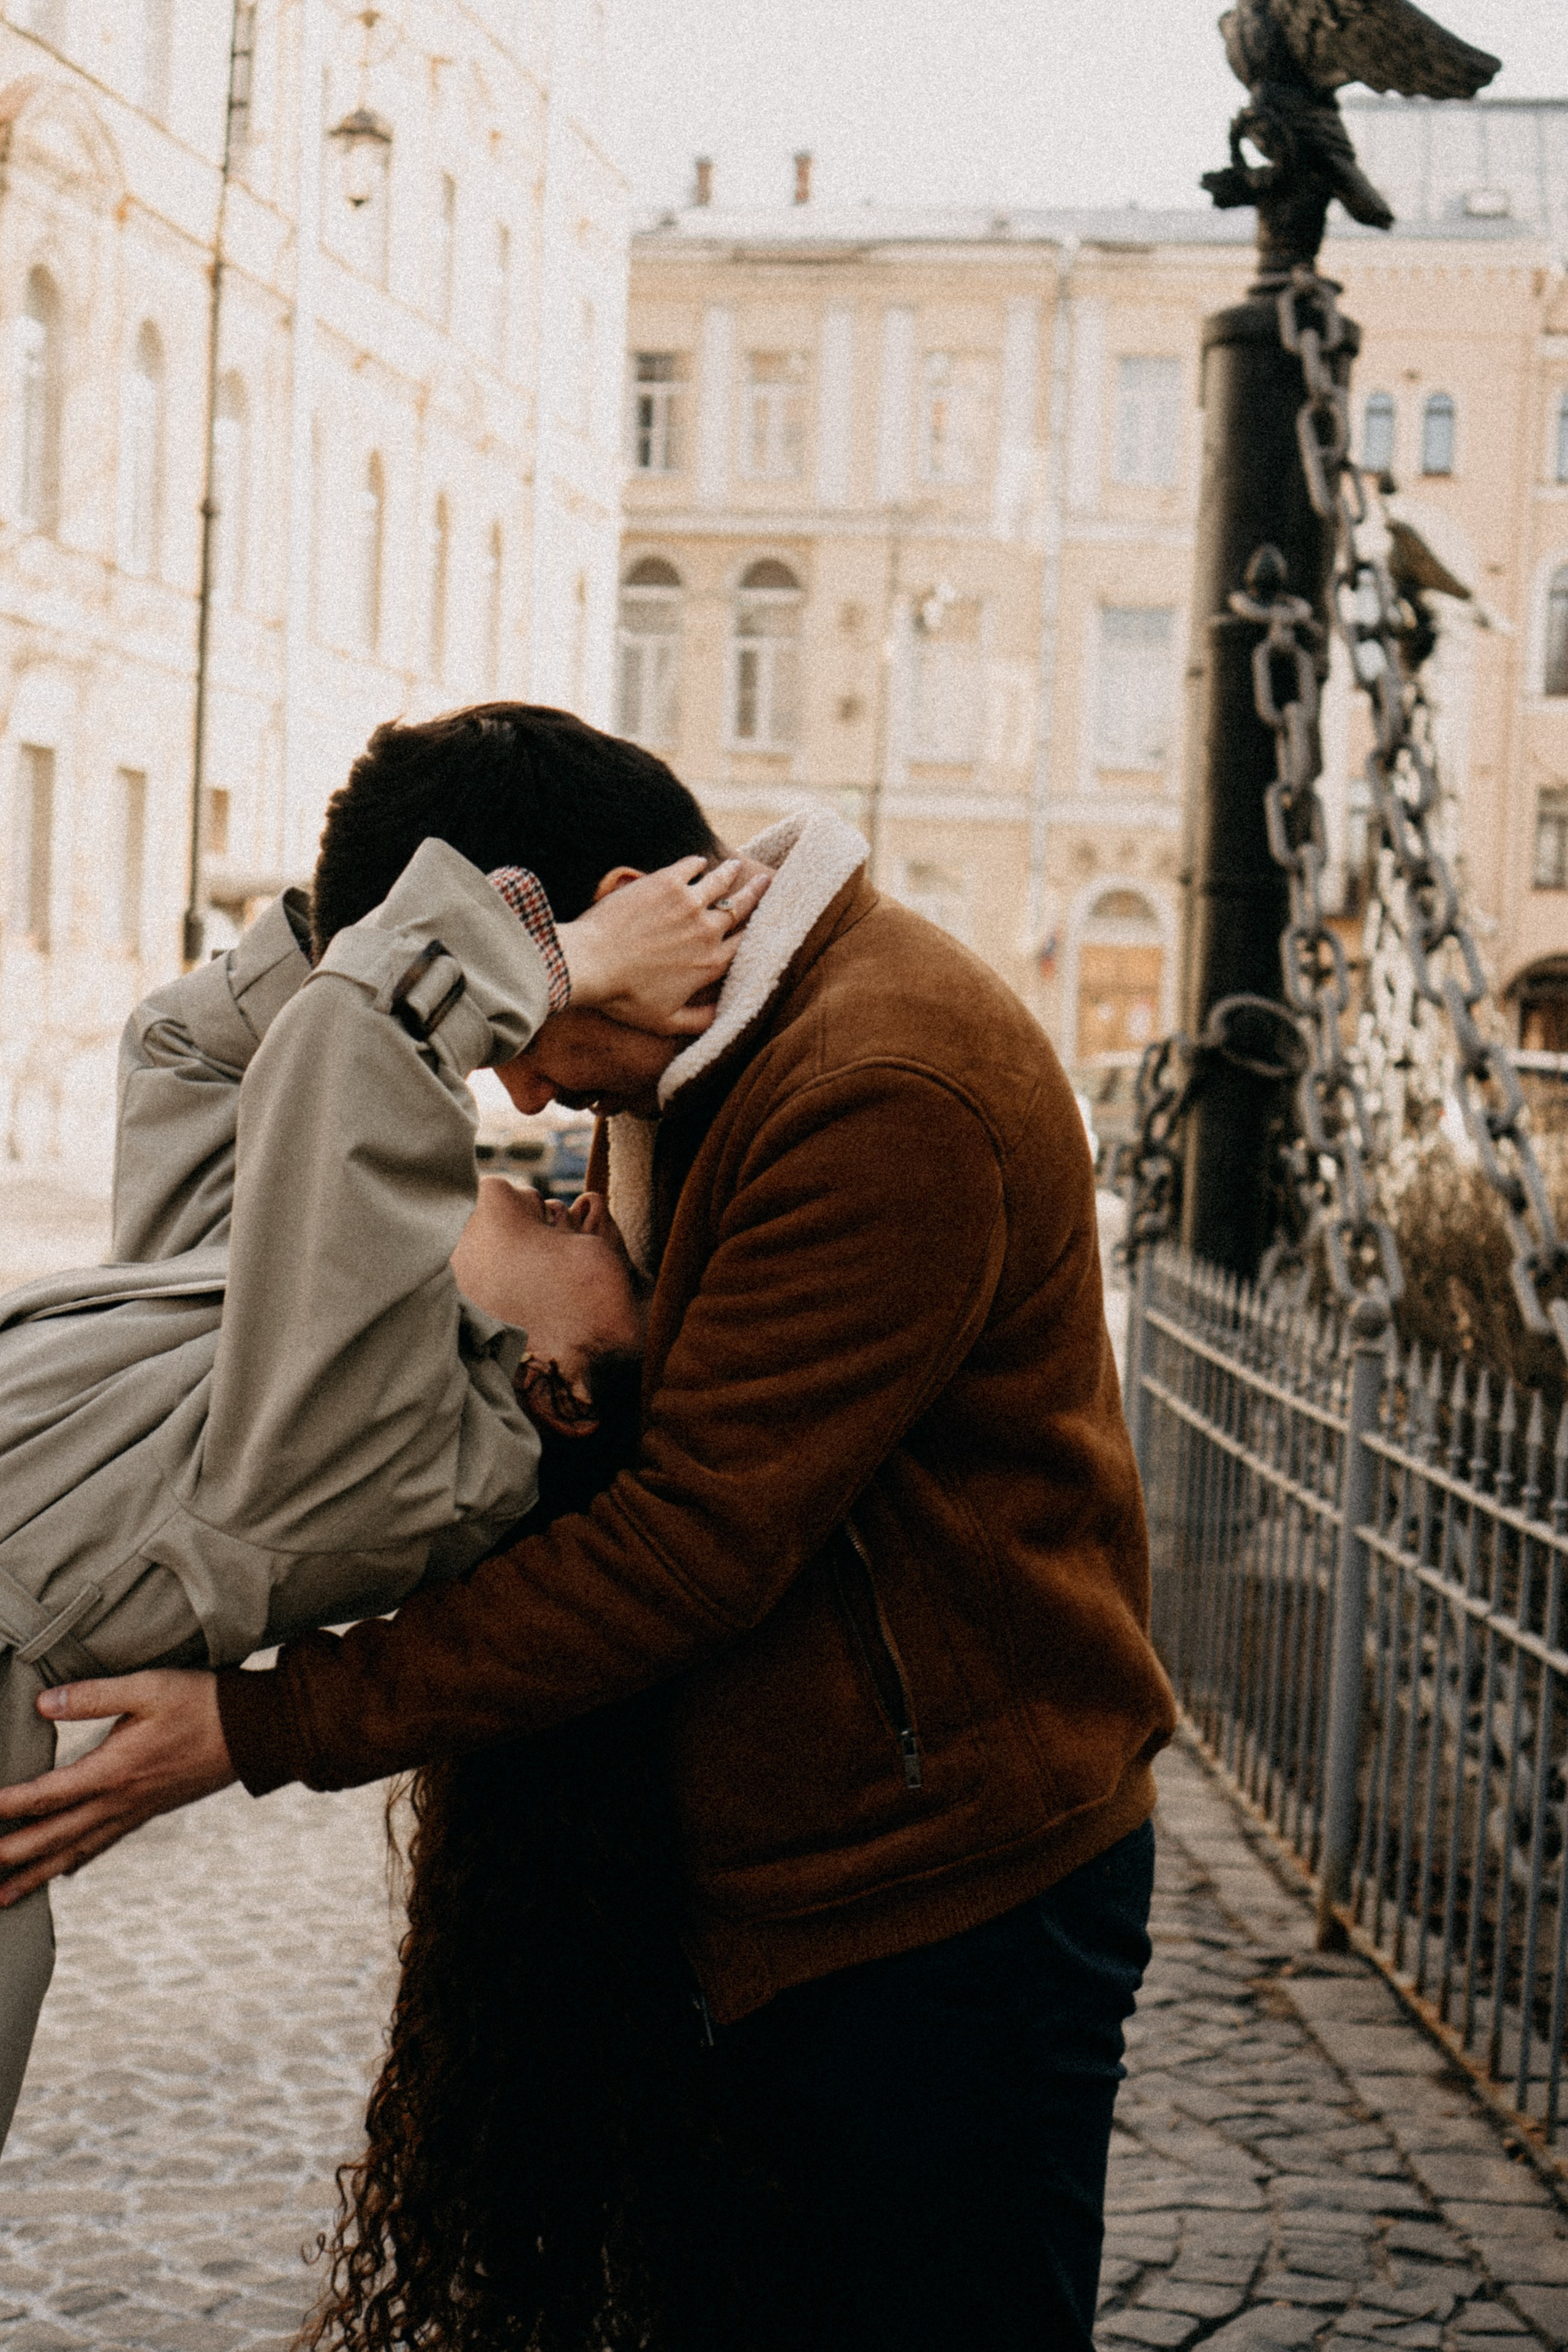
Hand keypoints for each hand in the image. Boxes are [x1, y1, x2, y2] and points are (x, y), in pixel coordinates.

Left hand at [0, 1671, 236, 1904]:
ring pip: (75, 1852)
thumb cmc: (202, 1703)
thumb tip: (42, 1703)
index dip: (4, 1808)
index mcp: (113, 1771)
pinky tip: (64, 1872)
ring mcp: (135, 1812)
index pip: (45, 1796)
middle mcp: (119, 1801)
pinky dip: (77, 1863)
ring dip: (36, 1875)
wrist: (256, 1732)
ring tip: (3, 1896)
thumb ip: (93, 1696)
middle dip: (10, 1857)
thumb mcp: (148, 1687)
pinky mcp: (149, 1812)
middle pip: (52, 1837)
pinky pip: (104, 1846)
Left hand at [556, 855, 770, 1034]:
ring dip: (731, 872)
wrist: (590, 964)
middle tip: (765, 881)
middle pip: (740, 908)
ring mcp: (689, 903)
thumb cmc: (624, 997)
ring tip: (737, 865)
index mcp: (710, 964)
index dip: (756, 930)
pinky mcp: (666, 882)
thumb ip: (699, 1021)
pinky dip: (697, 863)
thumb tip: (723, 1017)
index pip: (743, 944)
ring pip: (721, 882)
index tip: (763, 921)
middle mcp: (707, 931)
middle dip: (755, 894)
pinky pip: (690, 866)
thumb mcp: (665, 1022)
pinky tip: (699, 861)